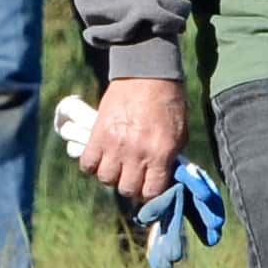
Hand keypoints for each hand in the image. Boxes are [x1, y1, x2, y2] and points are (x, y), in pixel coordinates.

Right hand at [73, 74, 185, 204]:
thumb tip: (163, 177)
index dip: (149, 194)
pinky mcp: (97, 134)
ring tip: (116, 165)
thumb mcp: (179, 132)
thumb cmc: (167, 102)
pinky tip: (101, 157)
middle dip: (131, 186)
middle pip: (126, 189)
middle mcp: (136, 154)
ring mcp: (115, 145)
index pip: (151, 192)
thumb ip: (170, 157)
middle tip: (132, 177)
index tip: (148, 189)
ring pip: (106, 178)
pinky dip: (93, 165)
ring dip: (111, 175)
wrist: (146, 73)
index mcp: (160, 154)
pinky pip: (88, 163)